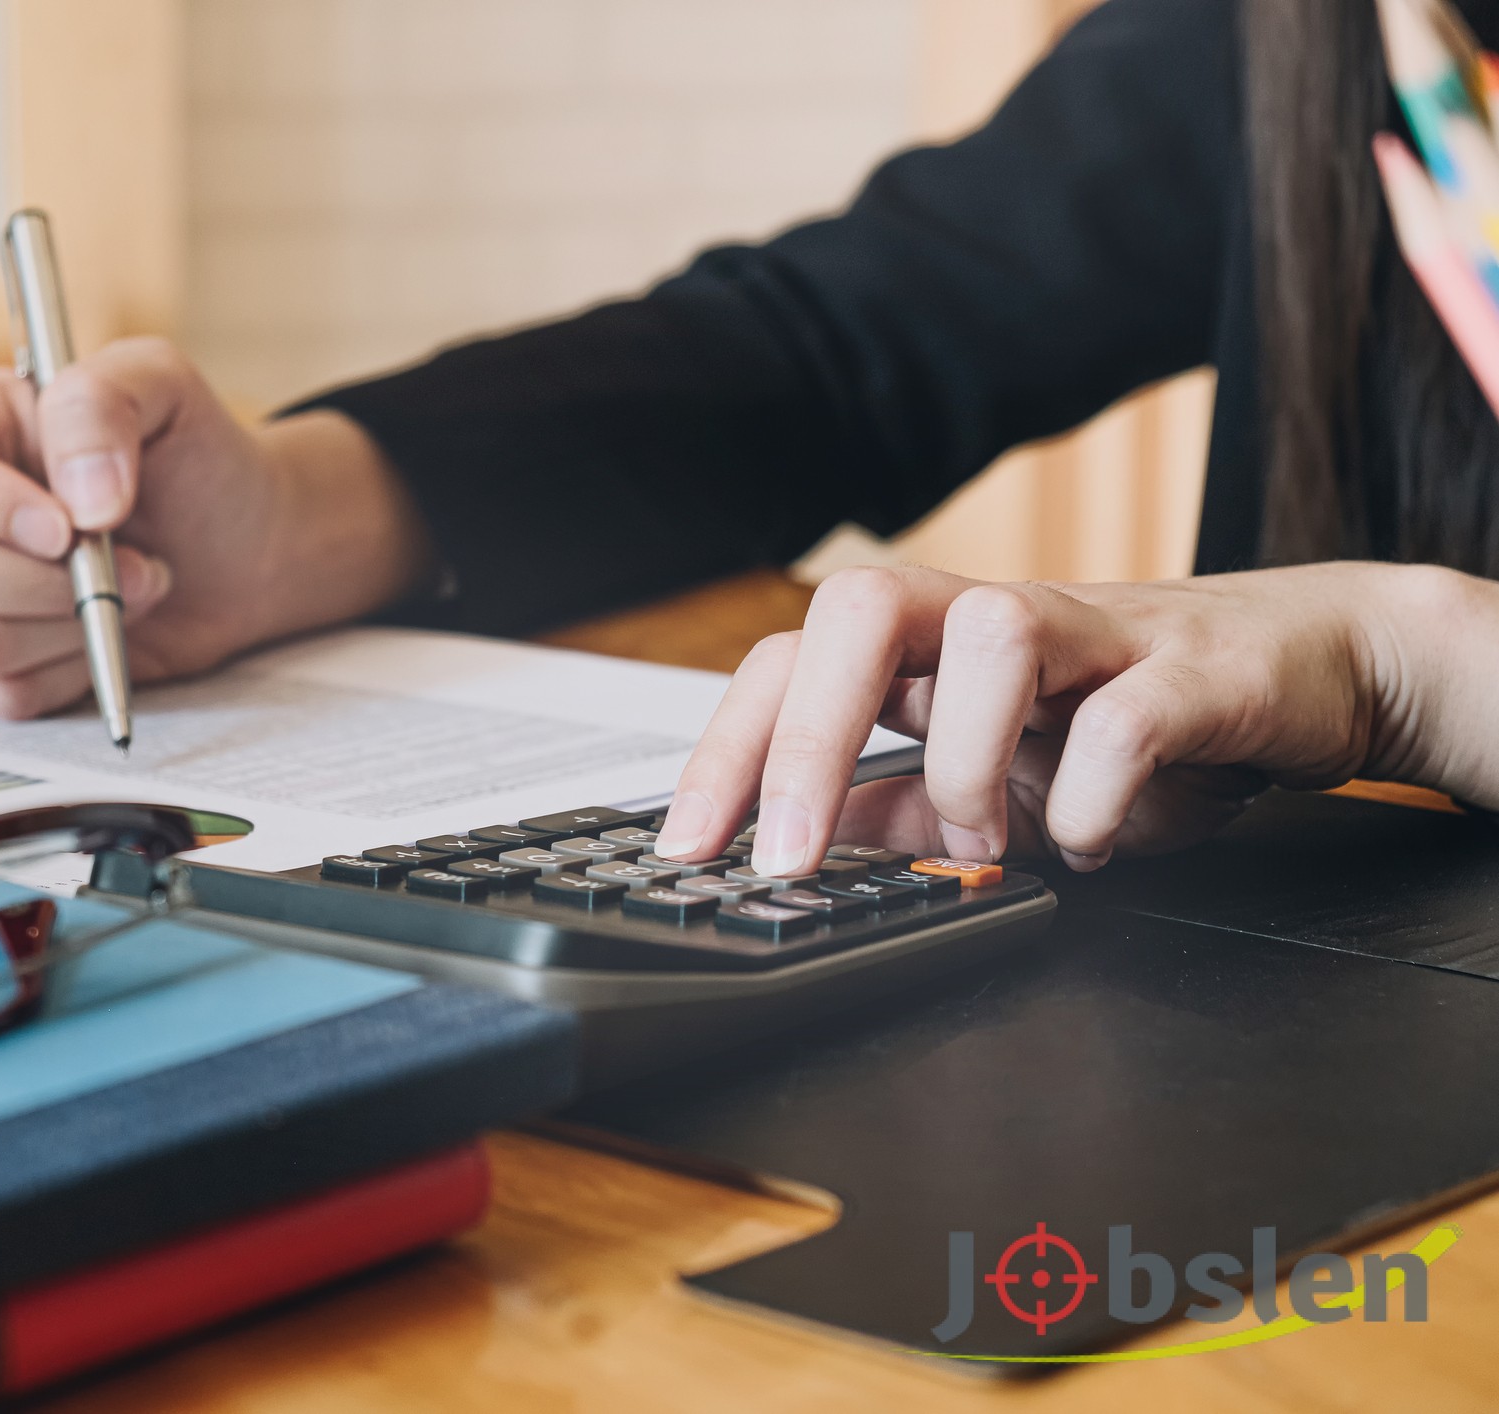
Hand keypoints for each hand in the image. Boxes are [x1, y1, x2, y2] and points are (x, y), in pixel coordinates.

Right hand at [0, 339, 431, 716]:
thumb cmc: (187, 457)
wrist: (236, 548)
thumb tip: (77, 501)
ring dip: (73, 620)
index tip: (61, 524)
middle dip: (43, 578)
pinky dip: (71, 667)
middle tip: (125, 555)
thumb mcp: (159, 385)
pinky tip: (105, 628)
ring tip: (134, 583)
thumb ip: (101, 404)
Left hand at [653, 562, 1470, 876]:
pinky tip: (1089, 844)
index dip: (727, 748)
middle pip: (860, 603)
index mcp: (932, 647)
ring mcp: (1097, 633)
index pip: (790, 657)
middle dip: (803, 734)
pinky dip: (1095, 796)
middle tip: (787, 855)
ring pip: (994, 632)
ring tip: (986, 843)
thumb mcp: (995, 776)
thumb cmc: (1136, 719)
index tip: (689, 850)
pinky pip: (1128, 714)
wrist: (1310, 666)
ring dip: (965, 761)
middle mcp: (995, 621)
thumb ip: (897, 807)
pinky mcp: (1196, 670)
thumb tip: (797, 849)